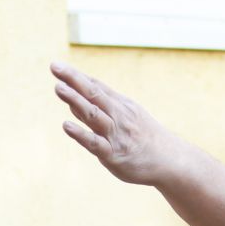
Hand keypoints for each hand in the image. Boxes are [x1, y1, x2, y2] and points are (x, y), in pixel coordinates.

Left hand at [52, 61, 186, 187]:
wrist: (169, 160)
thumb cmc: (142, 137)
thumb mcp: (125, 116)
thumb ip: (98, 109)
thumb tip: (71, 99)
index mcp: (120, 105)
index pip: (95, 86)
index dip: (75, 75)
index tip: (56, 65)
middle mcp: (118, 116)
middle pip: (93, 94)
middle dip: (73, 80)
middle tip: (55, 67)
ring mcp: (116, 135)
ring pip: (93, 115)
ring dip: (76, 100)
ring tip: (58, 88)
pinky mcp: (113, 154)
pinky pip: (95, 143)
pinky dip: (81, 134)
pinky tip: (66, 126)